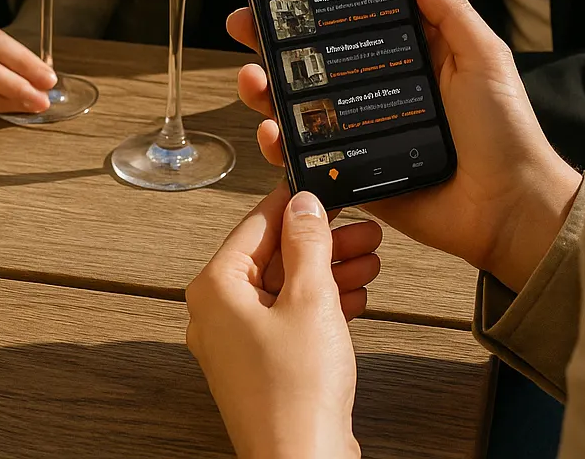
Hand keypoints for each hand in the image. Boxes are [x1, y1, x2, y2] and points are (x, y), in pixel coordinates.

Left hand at [186, 184, 366, 458]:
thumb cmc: (295, 396)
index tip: (320, 187)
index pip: (256, 224)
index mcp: (216, 289)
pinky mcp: (263, 369)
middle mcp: (219, 315)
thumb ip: (307, 243)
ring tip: (368, 256)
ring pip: (287, 288)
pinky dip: (323, 304)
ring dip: (329, 270)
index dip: (294, 203)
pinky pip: (291, 319)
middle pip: (274, 256)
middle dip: (322, 241)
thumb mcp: (310, 298)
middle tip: (359, 227)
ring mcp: (240, 345)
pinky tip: (355, 294)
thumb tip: (302, 205)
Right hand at [226, 0, 580, 291]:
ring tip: (251, 77)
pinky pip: (309, 160)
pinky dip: (280, 147)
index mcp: (408, 60)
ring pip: (301, 109)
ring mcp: (363, 136)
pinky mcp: (355, 176)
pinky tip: (268, 131)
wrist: (510, 209)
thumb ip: (449, 11)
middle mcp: (379, 94)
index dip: (316, 7)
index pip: (351, 26)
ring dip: (266, 91)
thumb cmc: (506, 131)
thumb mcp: (483, 56)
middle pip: (314, 63)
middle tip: (244, 24)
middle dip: (273, 43)